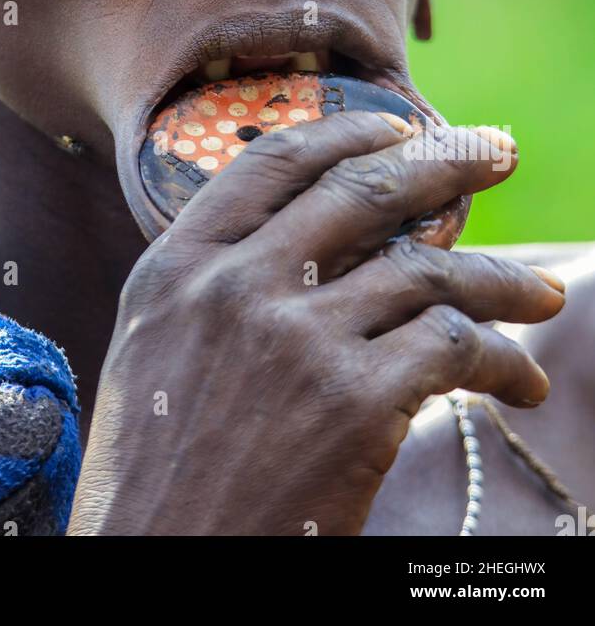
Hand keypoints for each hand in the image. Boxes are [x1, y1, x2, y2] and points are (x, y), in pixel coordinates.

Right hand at [67, 113, 563, 535]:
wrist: (158, 567)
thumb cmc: (153, 473)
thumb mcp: (151, 349)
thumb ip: (210, 283)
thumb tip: (303, 241)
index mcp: (175, 264)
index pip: (273, 161)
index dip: (347, 131)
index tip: (399, 125)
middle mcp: (235, 285)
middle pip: (361, 191)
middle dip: (445, 162)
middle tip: (497, 151)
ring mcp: (296, 339)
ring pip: (427, 271)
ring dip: (501, 279)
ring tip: (542, 294)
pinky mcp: (353, 403)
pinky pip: (453, 348)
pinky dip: (502, 362)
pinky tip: (518, 383)